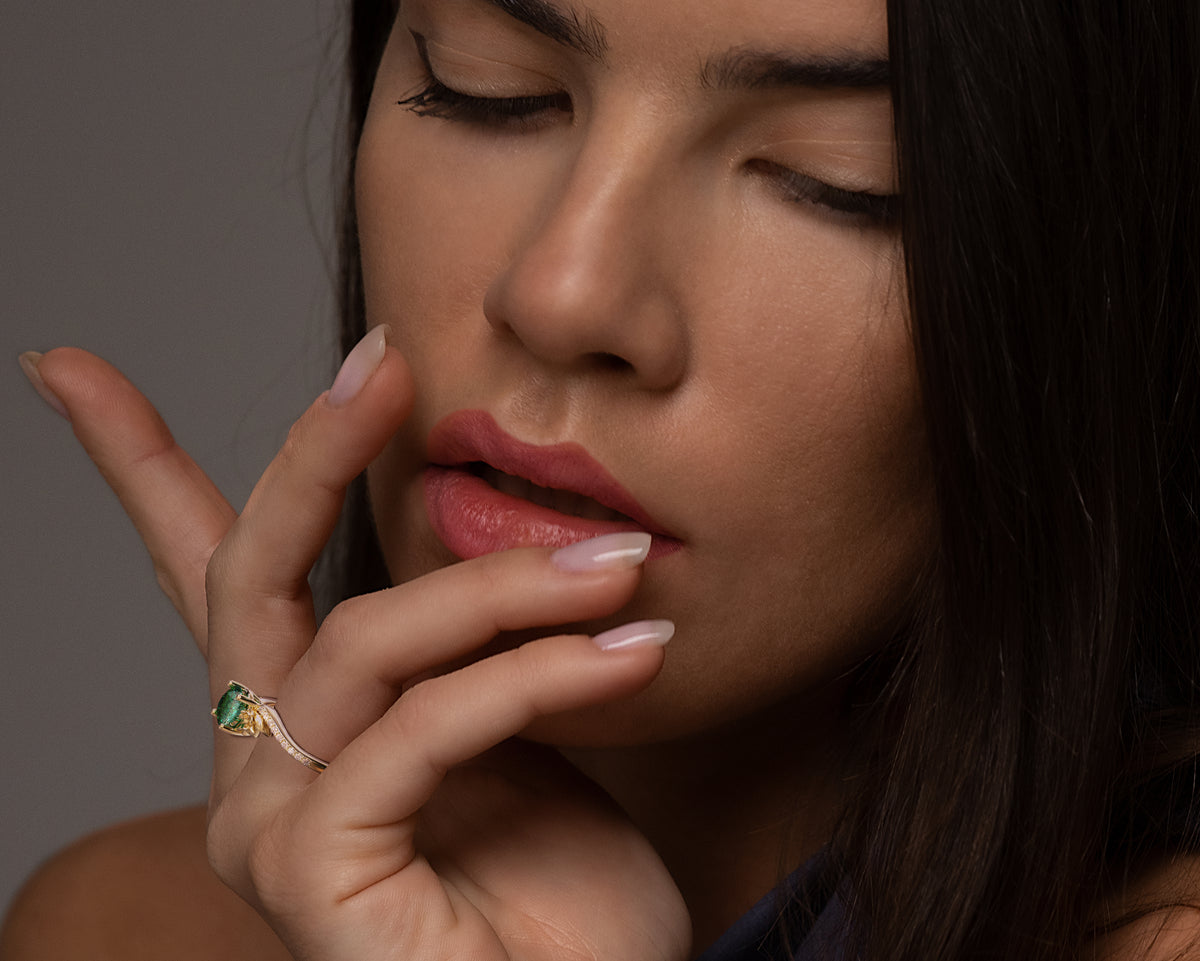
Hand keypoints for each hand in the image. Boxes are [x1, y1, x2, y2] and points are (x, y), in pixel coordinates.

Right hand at [31, 341, 690, 960]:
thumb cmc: (561, 893)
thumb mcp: (517, 726)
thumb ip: (468, 641)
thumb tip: (475, 520)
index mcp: (301, 723)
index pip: (207, 573)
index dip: (139, 464)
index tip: (67, 364)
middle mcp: (257, 770)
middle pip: (251, 571)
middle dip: (315, 452)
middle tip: (388, 364)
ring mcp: (269, 826)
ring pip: (362, 642)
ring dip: (505, 589)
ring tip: (622, 565)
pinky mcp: (312, 874)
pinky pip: (419, 729)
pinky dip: (531, 678)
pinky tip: (630, 659)